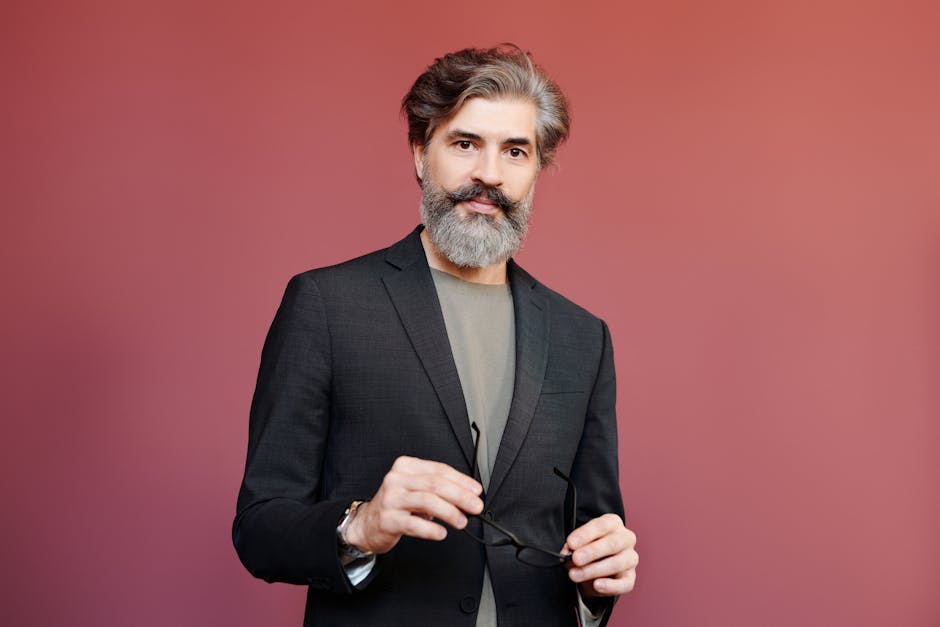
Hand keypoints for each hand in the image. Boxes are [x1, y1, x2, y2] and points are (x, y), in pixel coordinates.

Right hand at [343, 456, 483, 554]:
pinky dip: (431, 529)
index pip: (439, 470)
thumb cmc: (397, 505)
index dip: (461, 481)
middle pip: (435, 484)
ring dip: (449, 512)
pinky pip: (414, 524)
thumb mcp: (416, 490)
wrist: (368, 524)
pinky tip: (441, 533)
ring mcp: (391, 499)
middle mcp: (397, 479)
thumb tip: (468, 496)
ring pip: (427, 501)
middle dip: (460, 496)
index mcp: (406, 466)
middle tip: (475, 506)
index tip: (476, 491)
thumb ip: (439, 489)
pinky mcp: (388, 519)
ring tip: (461, 521)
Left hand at [564, 514, 637, 596]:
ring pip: (617, 563)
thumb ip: (572, 547)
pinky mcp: (631, 577)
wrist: (596, 568)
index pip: (601, 525)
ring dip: (594, 570)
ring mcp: (631, 558)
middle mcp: (626, 538)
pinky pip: (624, 583)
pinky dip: (610, 586)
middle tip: (575, 559)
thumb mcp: (579, 543)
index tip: (571, 543)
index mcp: (613, 523)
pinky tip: (597, 585)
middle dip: (591, 552)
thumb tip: (566, 554)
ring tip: (576, 575)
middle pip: (612, 544)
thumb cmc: (588, 549)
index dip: (585, 534)